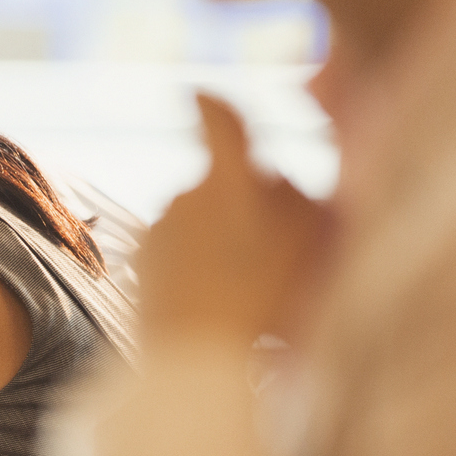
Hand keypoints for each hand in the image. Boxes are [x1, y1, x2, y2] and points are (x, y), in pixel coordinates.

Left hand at [140, 94, 332, 345]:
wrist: (194, 361)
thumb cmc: (266, 299)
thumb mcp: (314, 240)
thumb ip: (301, 198)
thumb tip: (276, 180)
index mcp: (227, 180)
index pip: (219, 121)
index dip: (214, 105)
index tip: (198, 93)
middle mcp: (184, 196)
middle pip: (223, 185)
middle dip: (247, 204)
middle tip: (277, 251)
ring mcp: (157, 231)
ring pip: (198, 221)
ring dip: (220, 240)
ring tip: (248, 289)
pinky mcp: (141, 265)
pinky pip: (176, 252)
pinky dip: (195, 267)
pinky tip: (217, 300)